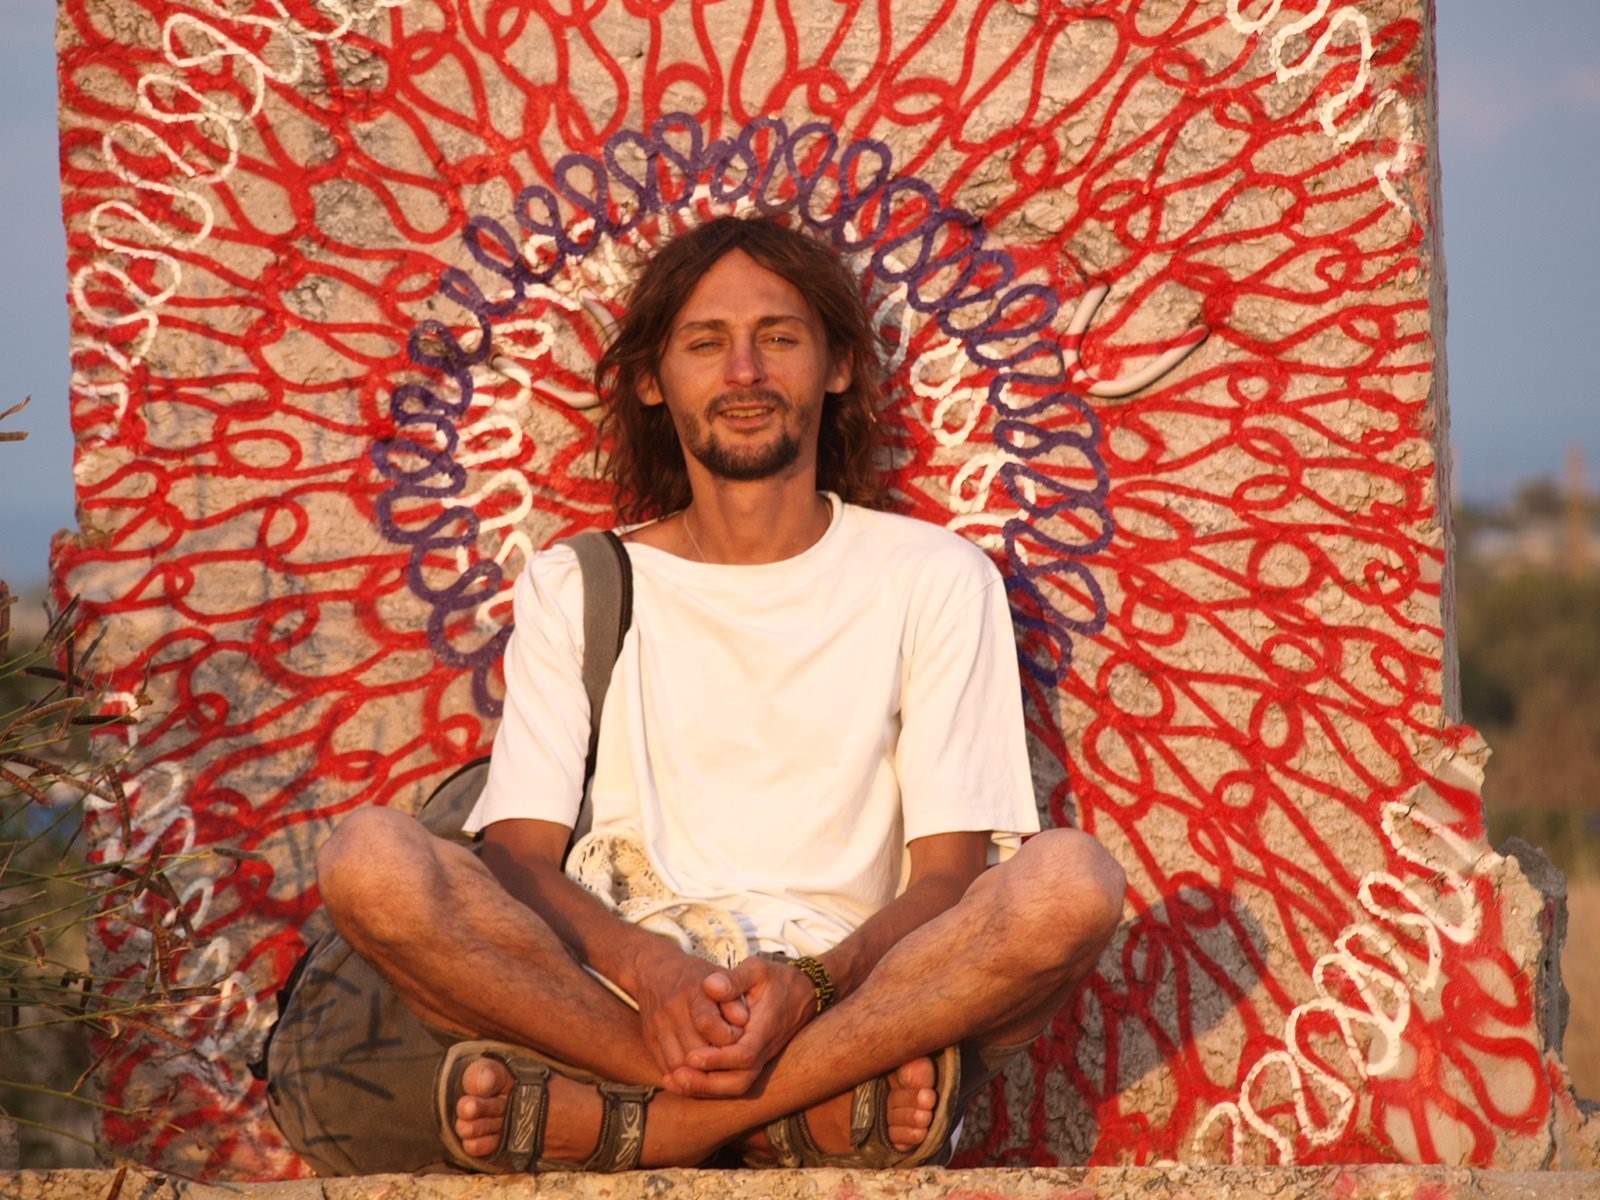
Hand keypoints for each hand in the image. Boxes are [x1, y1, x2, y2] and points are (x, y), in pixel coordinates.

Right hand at [631, 949, 747, 1078]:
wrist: (655, 970)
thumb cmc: (697, 976)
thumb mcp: (719, 975)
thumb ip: (733, 996)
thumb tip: (744, 1020)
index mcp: (692, 991)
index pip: (707, 1023)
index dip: (728, 1036)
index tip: (739, 1036)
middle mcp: (671, 1009)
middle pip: (693, 1049)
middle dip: (716, 1059)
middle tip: (730, 1058)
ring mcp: (657, 1026)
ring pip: (678, 1064)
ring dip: (699, 1072)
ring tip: (716, 1067)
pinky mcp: (649, 1039)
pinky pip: (666, 1067)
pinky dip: (684, 1075)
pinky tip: (699, 1071)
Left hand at [661, 956, 817, 1096]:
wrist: (804, 993)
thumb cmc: (777, 979)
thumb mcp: (757, 970)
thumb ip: (734, 978)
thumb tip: (709, 985)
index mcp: (765, 1030)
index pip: (744, 1055)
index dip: (718, 1059)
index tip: (692, 1055)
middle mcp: (763, 1051)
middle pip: (739, 1082)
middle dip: (707, 1084)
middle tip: (678, 1075)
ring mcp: (759, 1059)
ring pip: (735, 1087)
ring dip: (704, 1088)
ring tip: (674, 1079)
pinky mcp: (751, 1062)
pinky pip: (731, 1082)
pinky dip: (707, 1084)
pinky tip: (682, 1077)